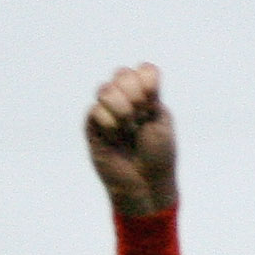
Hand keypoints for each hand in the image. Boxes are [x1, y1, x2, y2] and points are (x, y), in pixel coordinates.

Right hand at [85, 64, 177, 218]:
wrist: (146, 184)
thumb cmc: (158, 157)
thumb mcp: (161, 123)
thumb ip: (151, 95)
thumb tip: (145, 69)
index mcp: (148, 99)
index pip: (142, 71)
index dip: (146, 80)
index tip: (152, 102)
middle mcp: (127, 101)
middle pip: (122, 73)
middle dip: (133, 92)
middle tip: (141, 114)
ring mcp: (108, 112)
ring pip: (106, 89)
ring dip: (121, 107)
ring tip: (129, 127)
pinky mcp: (93, 126)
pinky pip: (95, 110)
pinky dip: (109, 123)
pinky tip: (115, 136)